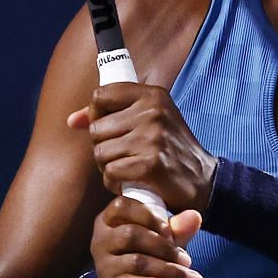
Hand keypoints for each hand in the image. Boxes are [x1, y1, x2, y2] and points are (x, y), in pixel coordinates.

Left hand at [67, 82, 217, 212]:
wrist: (204, 181)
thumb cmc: (170, 150)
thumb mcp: (148, 122)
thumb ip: (109, 115)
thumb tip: (72, 121)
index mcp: (152, 95)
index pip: (101, 96)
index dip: (98, 116)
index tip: (112, 130)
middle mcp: (153, 112)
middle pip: (97, 129)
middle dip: (104, 148)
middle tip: (125, 156)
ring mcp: (152, 137)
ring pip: (101, 153)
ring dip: (109, 168)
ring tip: (129, 169)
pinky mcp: (150, 164)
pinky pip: (110, 173)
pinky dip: (116, 183)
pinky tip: (131, 182)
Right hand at [91, 194, 205, 277]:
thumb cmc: (146, 258)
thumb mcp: (162, 240)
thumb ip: (177, 228)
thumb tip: (195, 216)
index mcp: (110, 220)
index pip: (122, 206)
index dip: (148, 215)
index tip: (169, 230)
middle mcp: (101, 240)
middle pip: (131, 234)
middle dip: (164, 246)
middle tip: (187, 259)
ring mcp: (104, 264)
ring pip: (137, 261)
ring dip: (168, 269)